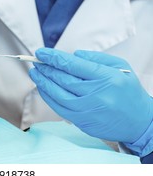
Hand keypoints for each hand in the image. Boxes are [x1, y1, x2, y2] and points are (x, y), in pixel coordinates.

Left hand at [28, 48, 152, 143]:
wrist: (140, 122)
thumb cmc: (128, 91)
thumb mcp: (120, 67)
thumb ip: (96, 58)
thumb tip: (73, 55)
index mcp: (106, 77)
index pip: (72, 65)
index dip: (53, 57)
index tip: (41, 52)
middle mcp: (96, 94)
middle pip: (63, 78)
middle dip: (46, 68)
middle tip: (35, 61)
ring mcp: (88, 110)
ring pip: (57, 94)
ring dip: (43, 82)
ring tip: (35, 73)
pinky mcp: (82, 122)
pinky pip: (59, 108)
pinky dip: (48, 97)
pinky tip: (42, 88)